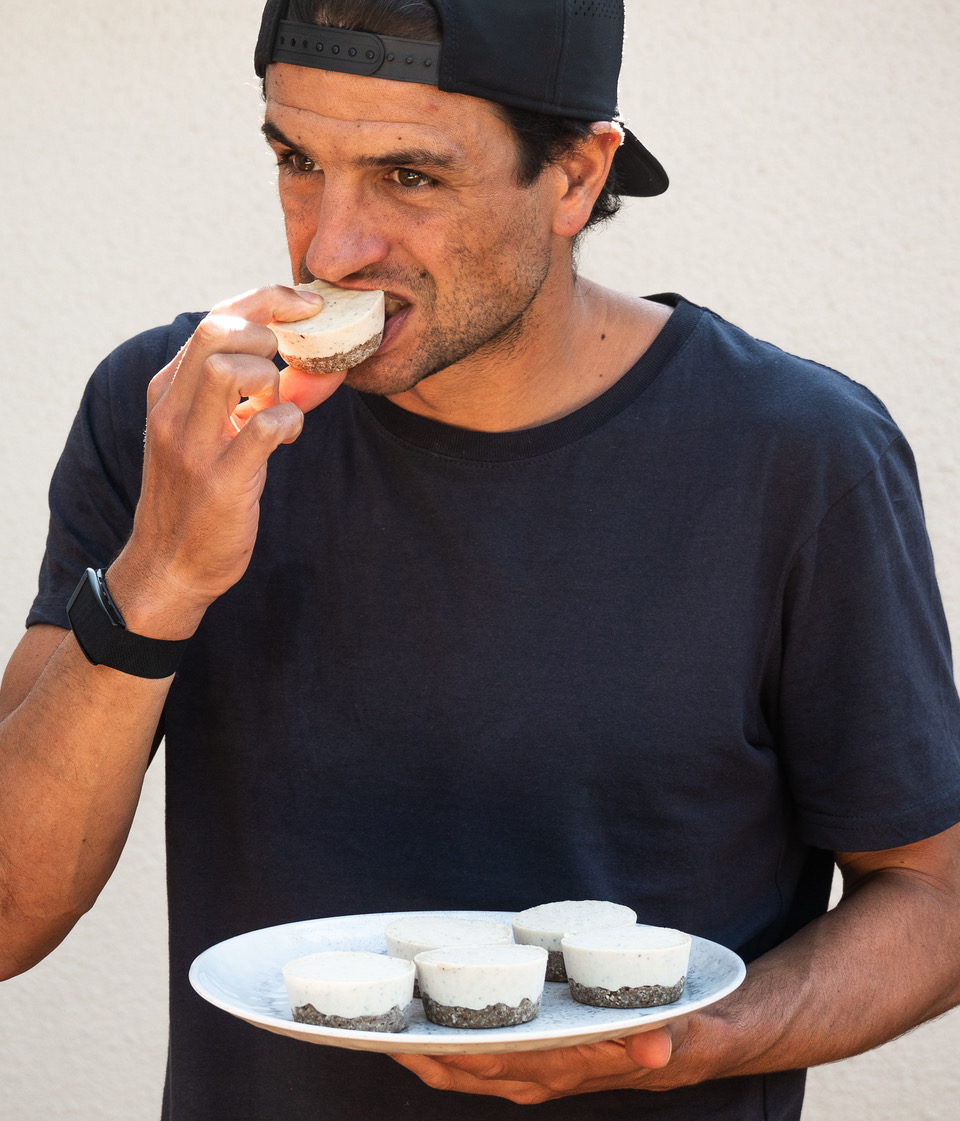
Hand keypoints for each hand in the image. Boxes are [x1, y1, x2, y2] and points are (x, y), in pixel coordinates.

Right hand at [110, 285, 345, 637]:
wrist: (169, 565)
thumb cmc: (200, 494)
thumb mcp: (214, 433)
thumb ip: (257, 395)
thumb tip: (320, 368)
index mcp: (169, 390)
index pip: (214, 318)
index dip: (268, 300)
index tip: (307, 303)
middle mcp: (172, 410)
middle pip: (216, 329)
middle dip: (268, 333)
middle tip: (285, 368)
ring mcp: (193, 446)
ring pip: (232, 369)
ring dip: (273, 381)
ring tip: (276, 409)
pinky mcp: (221, 482)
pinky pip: (265, 427)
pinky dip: (289, 422)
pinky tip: (288, 437)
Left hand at [392, 1022, 683, 1103]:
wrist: (692, 1044)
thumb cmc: (676, 1030)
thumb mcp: (677, 1029)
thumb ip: (664, 1037)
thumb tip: (657, 1047)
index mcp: (567, 1068)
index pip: (497, 1064)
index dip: (451, 1053)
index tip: (410, 1036)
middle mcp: (542, 1076)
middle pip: (466, 1072)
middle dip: (419, 1054)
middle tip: (371, 1026)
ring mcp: (534, 1073)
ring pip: (465, 1072)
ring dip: (424, 1053)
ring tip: (379, 1024)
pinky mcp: (533, 1062)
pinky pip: (478, 1063)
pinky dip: (445, 1048)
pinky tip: (423, 1024)